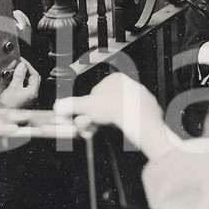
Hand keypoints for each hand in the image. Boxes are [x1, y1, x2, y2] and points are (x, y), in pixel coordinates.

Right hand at [0, 57, 40, 109]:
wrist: (3, 117)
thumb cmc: (9, 106)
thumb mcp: (13, 87)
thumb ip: (19, 75)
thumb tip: (22, 66)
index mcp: (33, 91)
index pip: (35, 75)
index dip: (28, 66)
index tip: (21, 61)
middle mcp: (32, 95)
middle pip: (33, 78)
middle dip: (27, 70)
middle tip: (20, 64)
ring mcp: (28, 97)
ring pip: (28, 82)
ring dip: (23, 75)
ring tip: (16, 70)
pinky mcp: (22, 99)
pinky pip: (23, 87)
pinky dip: (20, 81)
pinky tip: (13, 79)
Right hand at [54, 73, 172, 159]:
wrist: (137, 118)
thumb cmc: (115, 107)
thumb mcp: (86, 106)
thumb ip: (71, 105)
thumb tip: (59, 106)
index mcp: (115, 79)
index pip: (95, 95)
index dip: (88, 109)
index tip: (85, 119)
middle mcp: (131, 85)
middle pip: (107, 105)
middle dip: (97, 118)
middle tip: (92, 127)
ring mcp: (141, 99)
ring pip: (119, 112)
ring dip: (108, 123)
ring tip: (105, 128)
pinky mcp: (149, 112)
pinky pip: (132, 119)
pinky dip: (124, 125)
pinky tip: (120, 129)